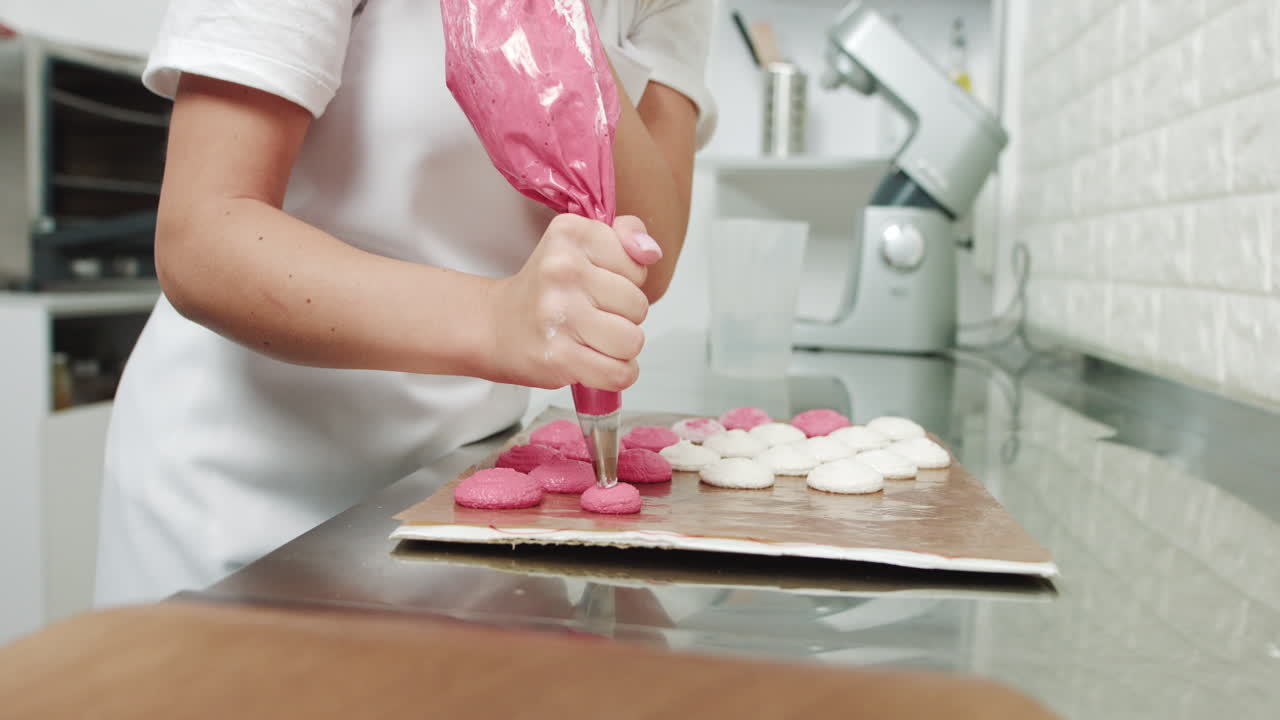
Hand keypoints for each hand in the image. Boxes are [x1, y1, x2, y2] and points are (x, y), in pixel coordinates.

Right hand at [486, 214, 661, 390]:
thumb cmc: (547, 289)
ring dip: (620, 348)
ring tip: (592, 338)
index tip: (597, 283)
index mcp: (570, 232)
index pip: (638, 265)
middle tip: (591, 314)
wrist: (495, 326)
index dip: (626, 280)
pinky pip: (619, 374)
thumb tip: (650, 251)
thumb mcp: (582, 246)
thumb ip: (626, 235)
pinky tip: (593, 361)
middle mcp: (562, 269)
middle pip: (638, 306)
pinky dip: (614, 374)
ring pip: (632, 341)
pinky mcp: (559, 356)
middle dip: (623, 316)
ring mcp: (559, 314)